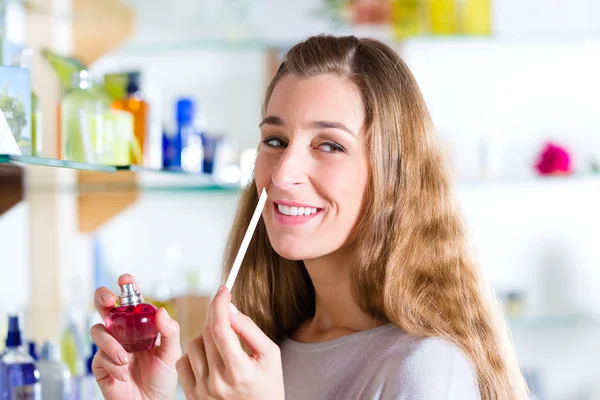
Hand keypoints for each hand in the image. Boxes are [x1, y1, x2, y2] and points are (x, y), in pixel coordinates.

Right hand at [90, 274, 180, 399]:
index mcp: (140, 325)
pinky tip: (123, 374)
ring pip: (98, 330)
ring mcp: (109, 347)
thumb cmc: (162, 378)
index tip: (125, 279)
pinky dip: (112, 364)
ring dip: (111, 343)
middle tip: (109, 301)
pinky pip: (99, 356)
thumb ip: (169, 331)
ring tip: (125, 359)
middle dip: (102, 298)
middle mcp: (122, 332)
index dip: (125, 286)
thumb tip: (160, 311)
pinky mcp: (100, 365)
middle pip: (104, 307)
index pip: (130, 300)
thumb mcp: (171, 352)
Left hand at [176, 286, 284, 399]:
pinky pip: (183, 362)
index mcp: (240, 371)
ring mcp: (202, 391)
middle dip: (216, 315)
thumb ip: (249, 329)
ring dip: (206, 335)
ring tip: (223, 343)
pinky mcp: (192, 396)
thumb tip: (229, 309)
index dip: (220, 304)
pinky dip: (194, 354)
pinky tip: (210, 358)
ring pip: (193, 344)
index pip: (221, 328)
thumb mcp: (270, 355)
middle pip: (207, 333)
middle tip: (225, 310)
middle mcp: (218, 382)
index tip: (223, 290)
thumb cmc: (269, 386)